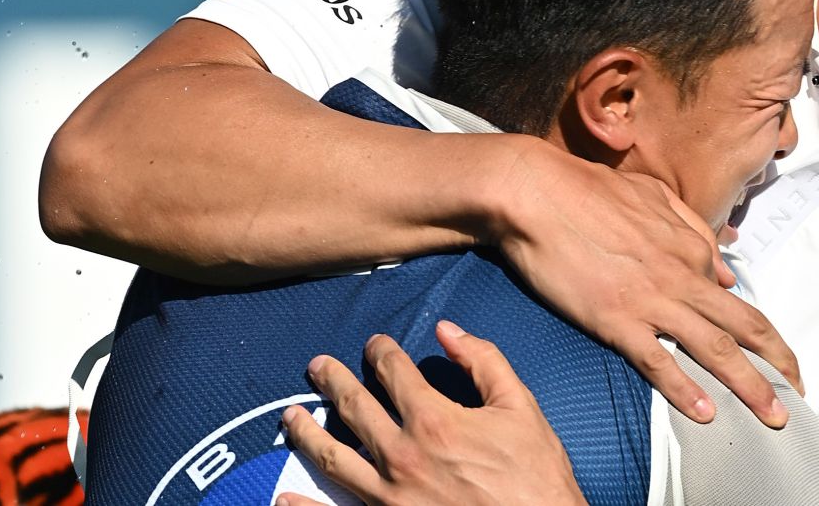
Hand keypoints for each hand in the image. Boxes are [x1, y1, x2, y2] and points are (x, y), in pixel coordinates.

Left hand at [276, 321, 584, 505]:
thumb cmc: (535, 478)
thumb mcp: (522, 409)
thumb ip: (484, 362)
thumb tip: (448, 330)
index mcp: (433, 420)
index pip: (394, 372)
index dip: (382, 352)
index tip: (376, 345)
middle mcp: (401, 456)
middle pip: (353, 407)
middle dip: (332, 380)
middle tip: (317, 366)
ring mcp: (388, 496)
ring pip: (332, 457)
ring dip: (307, 433)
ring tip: (291, 416)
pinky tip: (282, 495)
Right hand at [486, 136, 799, 427]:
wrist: (535, 192)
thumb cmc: (586, 189)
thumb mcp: (653, 196)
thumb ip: (694, 230)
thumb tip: (725, 268)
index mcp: (690, 246)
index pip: (733, 295)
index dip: (756, 329)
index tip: (769, 356)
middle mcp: (681, 274)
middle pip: (745, 326)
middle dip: (779, 364)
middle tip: (799, 392)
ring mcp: (651, 299)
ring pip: (715, 349)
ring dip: (750, 386)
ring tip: (773, 416)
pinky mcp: (615, 318)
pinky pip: (658, 360)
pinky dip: (684, 390)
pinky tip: (704, 412)